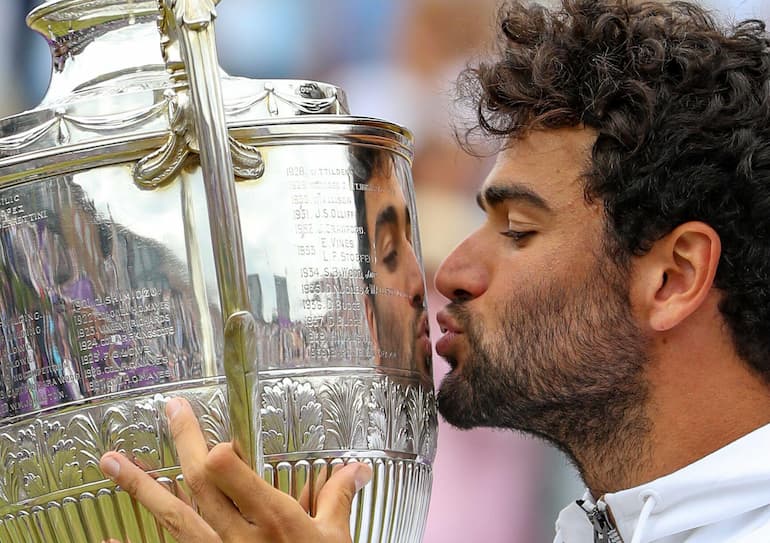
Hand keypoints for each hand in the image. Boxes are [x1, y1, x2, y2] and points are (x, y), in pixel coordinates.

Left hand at [99, 397, 371, 541]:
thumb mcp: (335, 539)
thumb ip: (339, 499)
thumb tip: (357, 469)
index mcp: (273, 519)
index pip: (232, 473)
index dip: (223, 451)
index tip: (223, 440)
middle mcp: (238, 535)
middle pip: (200, 481)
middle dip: (184, 440)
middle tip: (171, 409)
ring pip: (172, 515)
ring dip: (140, 485)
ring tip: (112, 462)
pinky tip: (106, 537)